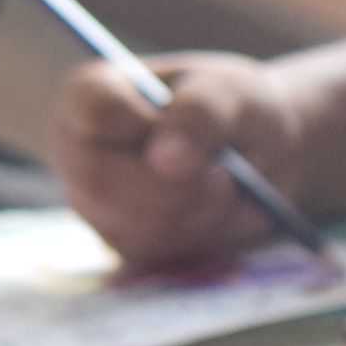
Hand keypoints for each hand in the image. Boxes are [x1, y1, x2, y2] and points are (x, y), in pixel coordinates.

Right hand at [49, 53, 310, 268]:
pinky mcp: (126, 244)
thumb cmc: (237, 109)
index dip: (132, 120)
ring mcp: (96, 204)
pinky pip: (159, 253)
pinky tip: (225, 211)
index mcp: (95, 94)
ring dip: (201, 211)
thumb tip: (166, 161)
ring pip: (135, 226)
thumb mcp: (232, 93)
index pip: (90, 107)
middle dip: (177, 185)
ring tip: (230, 186)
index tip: (166, 124)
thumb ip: (200, 113)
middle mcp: (80, 151)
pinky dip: (207, 234)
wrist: (265, 154)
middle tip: (224, 174)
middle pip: (102, 181)